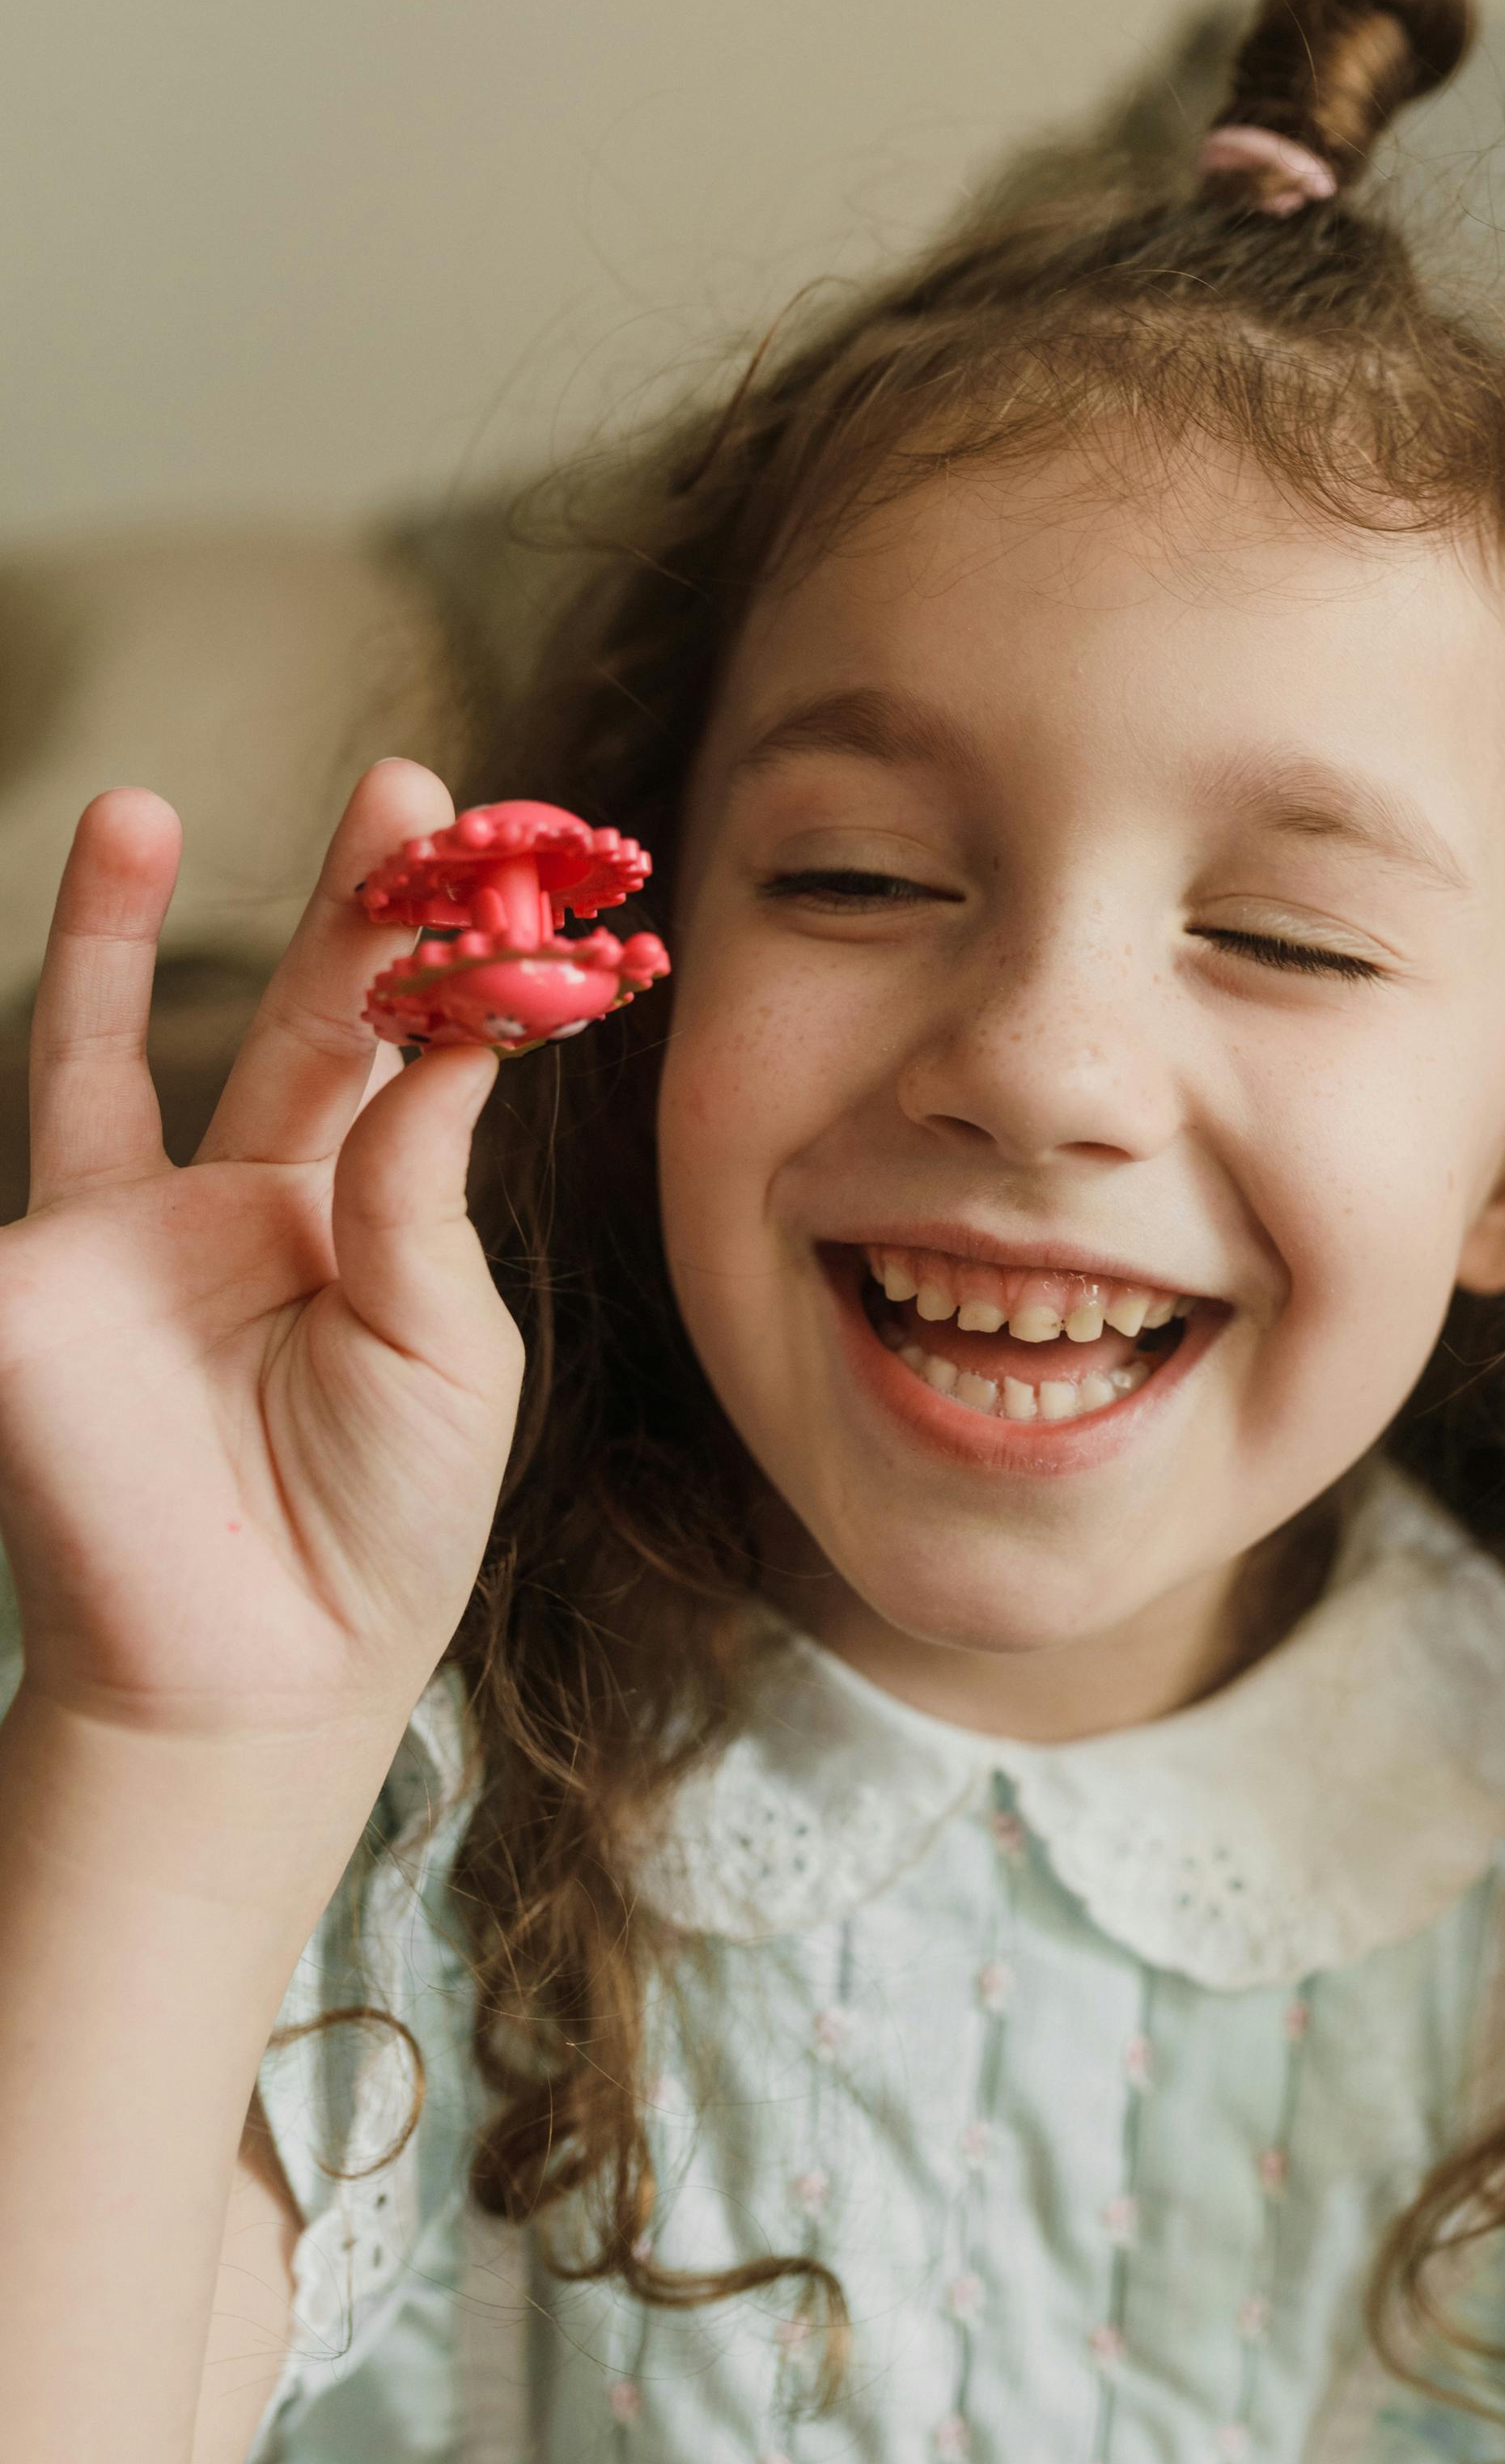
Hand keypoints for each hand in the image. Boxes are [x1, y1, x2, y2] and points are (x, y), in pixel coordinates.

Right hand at [0, 764, 525, 1749]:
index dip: (447, 962)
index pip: (409, 1057)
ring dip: (119, 930)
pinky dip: (45, 1042)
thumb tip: (455, 1043)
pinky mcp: (32, 1282)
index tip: (499, 860)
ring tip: (136, 802)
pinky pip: (28, 1156)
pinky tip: (60, 940)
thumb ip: (421, 1194)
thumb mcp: (442, 1348)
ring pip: (114, 1051)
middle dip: (346, 903)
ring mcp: (125, 1238)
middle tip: (403, 786)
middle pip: (299, 1019)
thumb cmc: (377, 1529)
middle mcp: (241, 1208)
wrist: (253, 1677)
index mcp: (360, 1222)